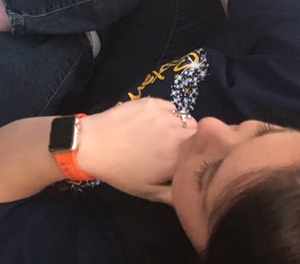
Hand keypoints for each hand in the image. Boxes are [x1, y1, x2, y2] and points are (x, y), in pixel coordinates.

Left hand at [76, 99, 196, 203]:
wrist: (92, 145)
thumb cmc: (121, 172)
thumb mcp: (149, 192)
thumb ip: (176, 195)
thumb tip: (196, 197)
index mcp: (179, 157)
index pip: (207, 152)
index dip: (201, 156)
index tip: (190, 160)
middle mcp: (176, 133)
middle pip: (199, 133)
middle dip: (191, 141)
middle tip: (175, 148)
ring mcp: (163, 114)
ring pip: (185, 118)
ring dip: (180, 127)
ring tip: (163, 135)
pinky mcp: (151, 101)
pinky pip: (171, 107)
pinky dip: (168, 114)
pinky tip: (153, 122)